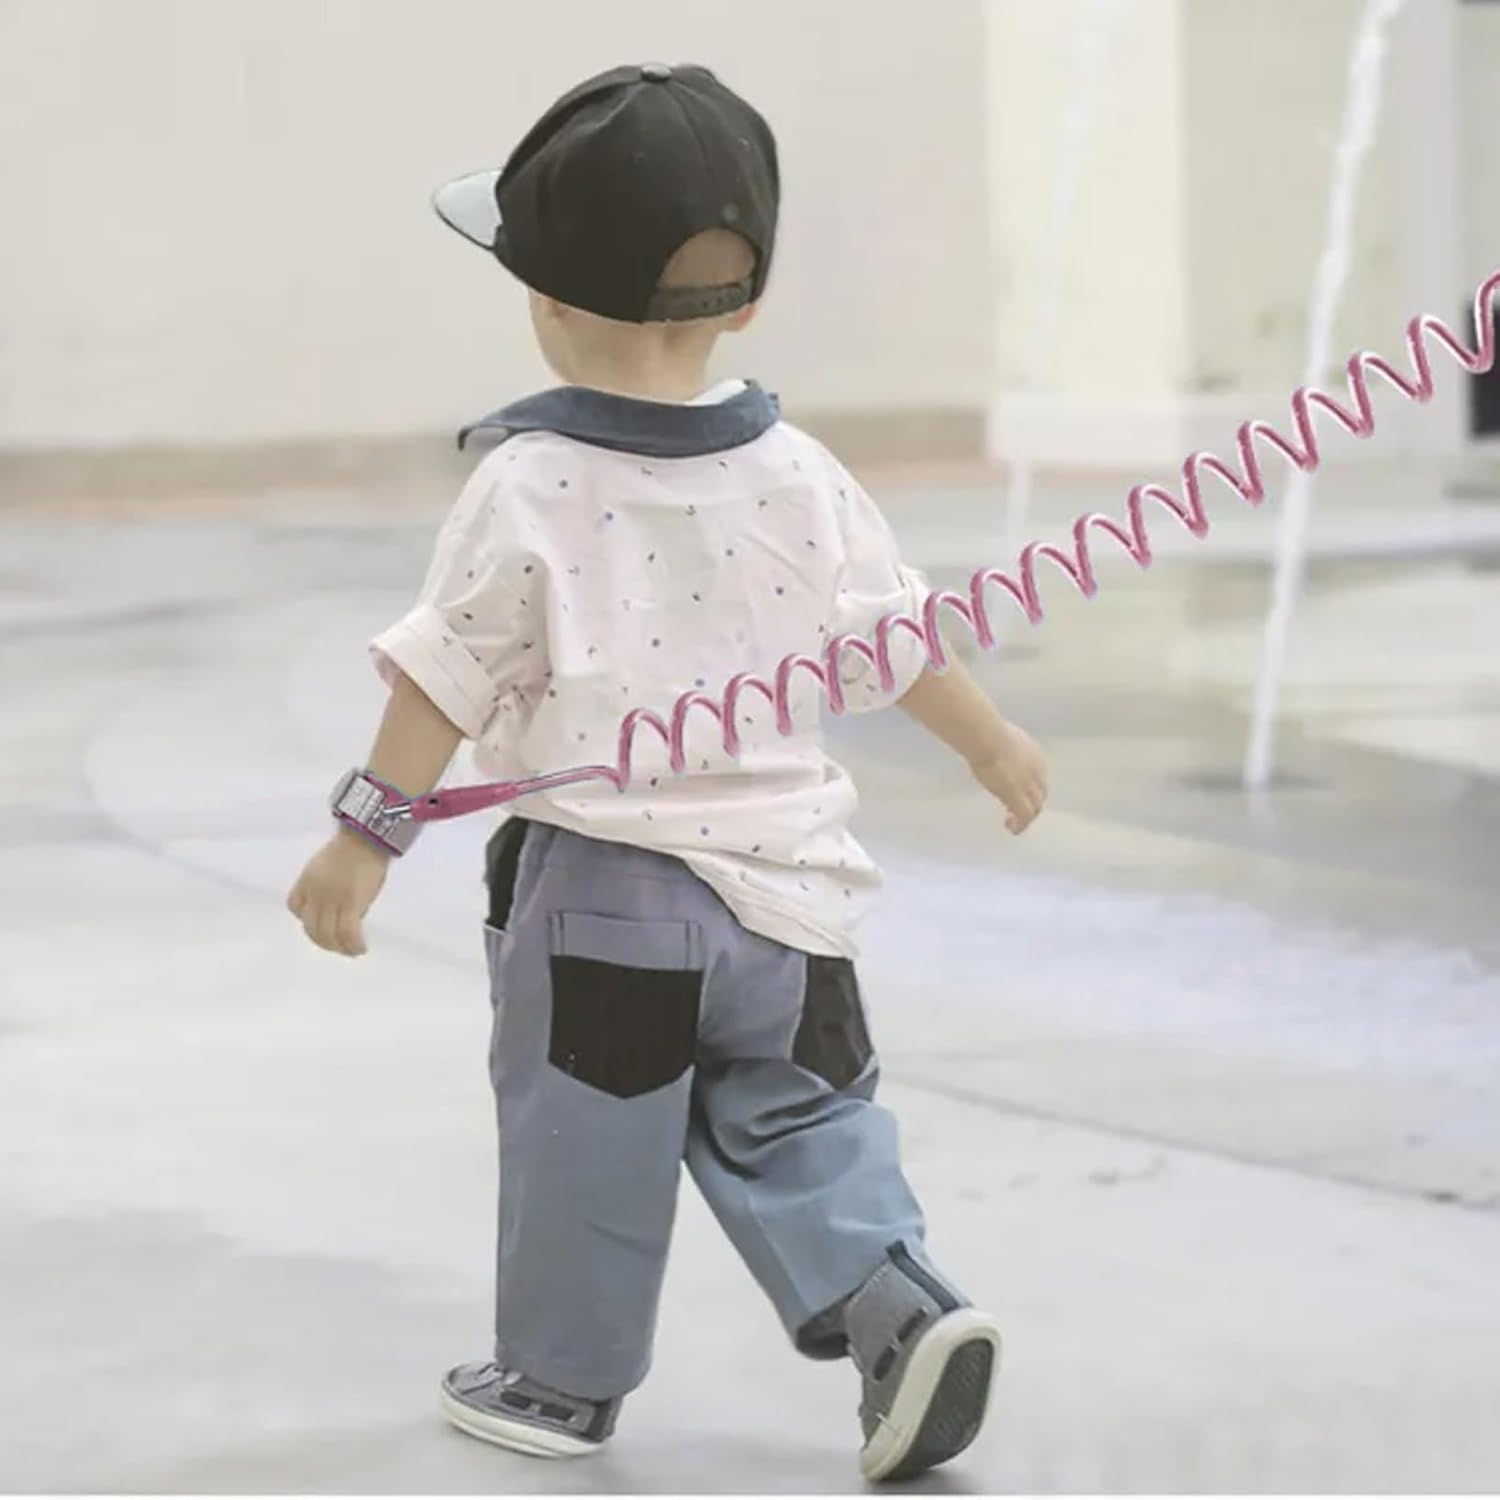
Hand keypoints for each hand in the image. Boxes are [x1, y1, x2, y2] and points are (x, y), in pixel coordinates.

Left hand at [286, 829, 389, 956]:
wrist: (366, 837)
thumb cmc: (353, 845)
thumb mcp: (326, 863)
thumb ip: (325, 883)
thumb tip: (339, 903)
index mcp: (305, 881)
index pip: (295, 907)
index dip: (306, 919)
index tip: (320, 924)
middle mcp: (314, 894)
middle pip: (311, 928)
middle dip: (323, 941)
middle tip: (337, 946)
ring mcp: (331, 901)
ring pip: (328, 935)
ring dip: (338, 947)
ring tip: (350, 950)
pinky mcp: (350, 905)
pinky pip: (348, 934)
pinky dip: (353, 945)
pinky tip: (360, 949)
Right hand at [968, 721, 1047, 834]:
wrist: (988, 738)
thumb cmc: (986, 733)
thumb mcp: (999, 739)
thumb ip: (1000, 748)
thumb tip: (986, 749)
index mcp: (1034, 754)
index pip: (1038, 776)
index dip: (1030, 787)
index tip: (1016, 790)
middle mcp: (1037, 770)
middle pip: (1040, 793)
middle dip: (1031, 803)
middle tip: (1017, 812)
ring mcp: (1029, 785)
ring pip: (1036, 807)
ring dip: (1027, 817)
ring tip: (1014, 823)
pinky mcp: (1019, 797)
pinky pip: (1025, 817)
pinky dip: (1020, 825)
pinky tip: (1011, 828)